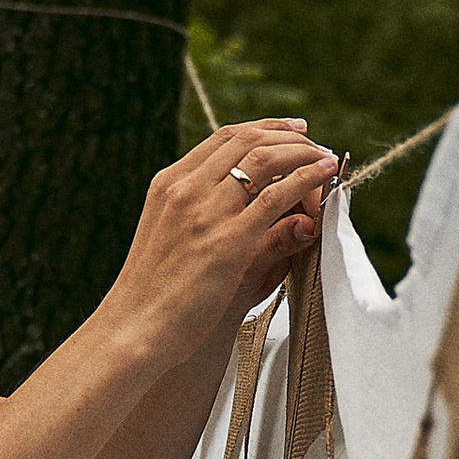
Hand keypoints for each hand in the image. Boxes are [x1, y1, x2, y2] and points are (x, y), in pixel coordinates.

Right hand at [100, 119, 335, 375]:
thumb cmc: (153, 296)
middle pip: (246, 140)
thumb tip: (240, 204)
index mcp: (168, 184)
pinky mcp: (229, 240)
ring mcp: (206, 212)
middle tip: (313, 142)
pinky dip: (307, 179)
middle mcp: (185, 189)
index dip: (263, 129)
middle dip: (286, 135)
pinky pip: (278, 196)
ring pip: (265, 159)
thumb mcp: (174, 242)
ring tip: (325, 158)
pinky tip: (325, 175)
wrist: (133, 329)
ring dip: (302, 152)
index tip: (288, 131)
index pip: (222, 138)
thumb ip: (207, 217)